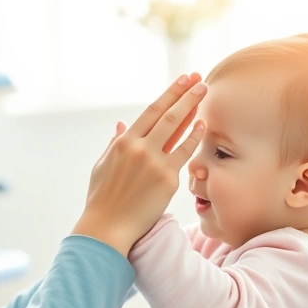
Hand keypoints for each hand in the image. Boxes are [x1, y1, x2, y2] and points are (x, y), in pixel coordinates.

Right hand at [73, 74, 206, 256]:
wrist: (107, 228)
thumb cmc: (102, 199)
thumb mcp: (102, 166)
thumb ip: (114, 143)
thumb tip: (120, 124)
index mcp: (123, 142)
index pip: (151, 111)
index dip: (169, 94)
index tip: (182, 81)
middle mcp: (139, 148)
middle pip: (167, 114)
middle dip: (185, 94)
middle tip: (199, 79)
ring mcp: (154, 162)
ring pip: (177, 128)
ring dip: (192, 108)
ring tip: (204, 93)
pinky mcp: (166, 179)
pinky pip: (184, 154)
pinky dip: (194, 138)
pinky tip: (202, 126)